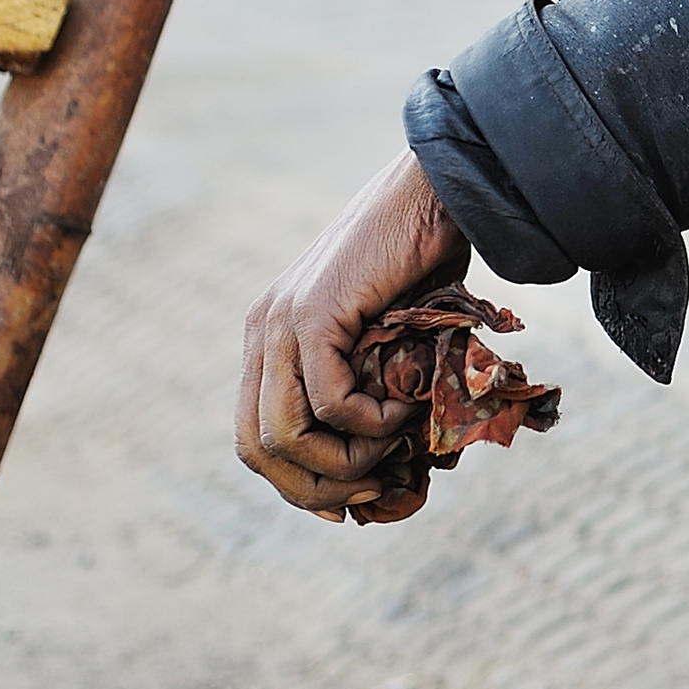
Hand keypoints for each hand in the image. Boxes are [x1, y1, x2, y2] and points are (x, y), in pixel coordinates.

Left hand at [237, 150, 468, 522]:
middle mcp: (262, 330)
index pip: (252, 437)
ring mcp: (280, 321)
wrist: (436, 190)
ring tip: (393, 445)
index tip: (348, 498)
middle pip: (254, 448)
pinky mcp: (314, 314)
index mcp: (268, 336)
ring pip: (283, 435)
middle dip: (313, 486)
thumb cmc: (424, 259)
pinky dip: (371, 422)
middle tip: (369, 490)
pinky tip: (405, 408)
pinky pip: (330, 402)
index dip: (295, 481)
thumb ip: (364, 379)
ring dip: (346, 459)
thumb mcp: (380, 335)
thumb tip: (381, 457)